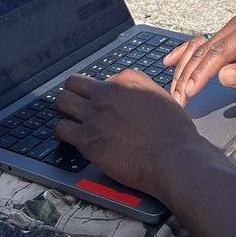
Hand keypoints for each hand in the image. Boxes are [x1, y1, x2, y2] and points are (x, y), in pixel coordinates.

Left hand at [53, 70, 206, 195]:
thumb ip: (143, 93)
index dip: (104, 93)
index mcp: (128, 80)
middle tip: (78, 104)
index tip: (106, 104)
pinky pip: (60, 129)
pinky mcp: (86, 139)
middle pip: (75, 82)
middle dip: (74, 92)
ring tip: (69, 118)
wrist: (172, 157)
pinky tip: (68, 136)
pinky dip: (61, 132)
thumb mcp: (163, 98)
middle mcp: (108, 93)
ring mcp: (95, 115)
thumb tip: (133, 99)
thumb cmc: (175, 133)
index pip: (104, 79)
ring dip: (64, 109)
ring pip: (61, 101)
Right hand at [165, 15, 235, 105]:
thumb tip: (222, 76)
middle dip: (189, 74)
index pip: (219, 52)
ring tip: (175, 89)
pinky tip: (170, 61)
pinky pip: (202, 43)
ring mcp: (231, 29)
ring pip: (199, 48)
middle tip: (179, 97)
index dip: (202, 72)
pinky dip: (185, 53)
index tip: (190, 90)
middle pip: (205, 50)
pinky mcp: (227, 36)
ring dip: (184, 68)